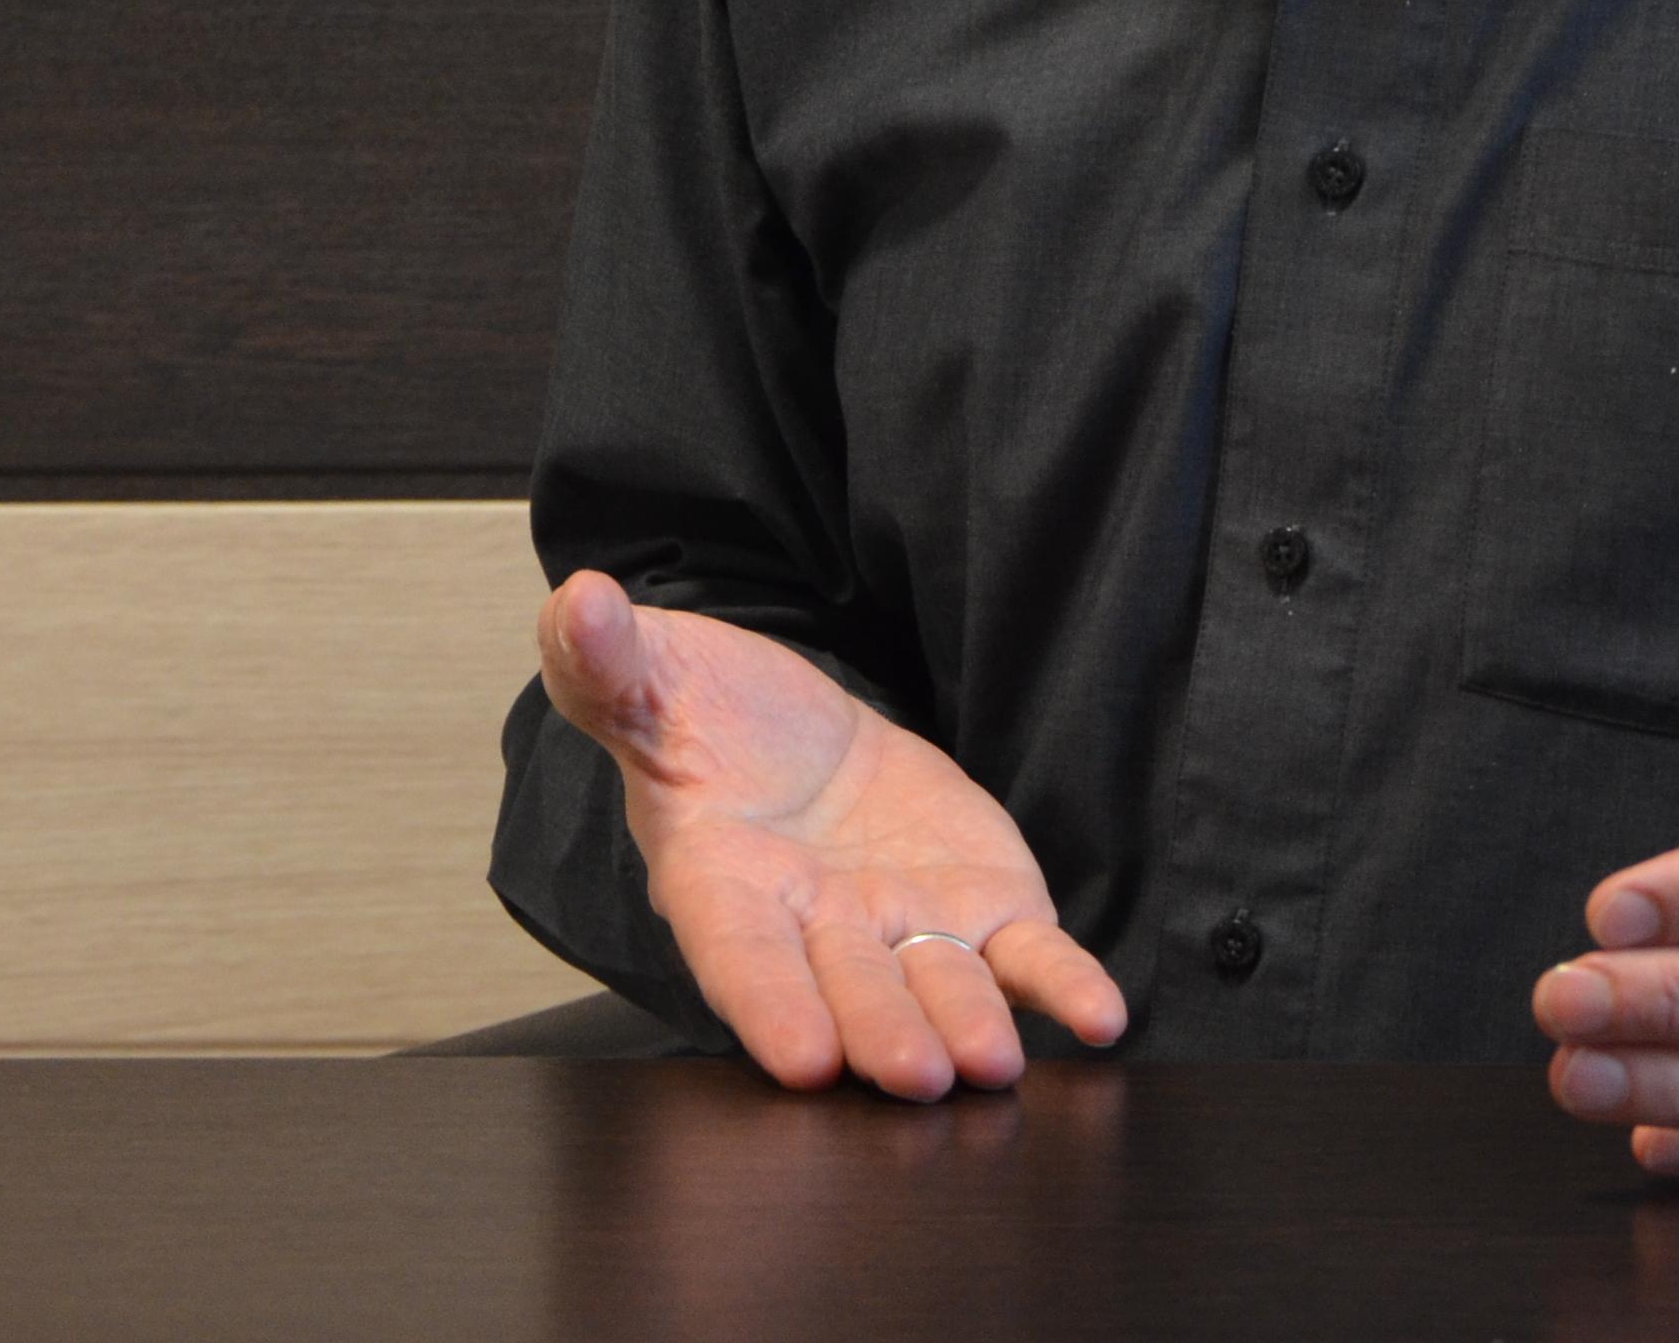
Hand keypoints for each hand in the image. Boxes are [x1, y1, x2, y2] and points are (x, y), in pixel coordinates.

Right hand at [536, 570, 1128, 1098]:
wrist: (789, 733)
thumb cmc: (703, 718)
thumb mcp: (650, 676)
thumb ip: (611, 662)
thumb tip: (579, 604)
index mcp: (722, 886)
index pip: (741, 957)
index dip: (769, 1006)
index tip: (799, 1056)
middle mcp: (816, 930)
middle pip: (850, 990)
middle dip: (882, 1032)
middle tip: (914, 1073)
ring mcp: (904, 927)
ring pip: (939, 985)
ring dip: (967, 1023)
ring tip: (992, 1060)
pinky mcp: (978, 907)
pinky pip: (1023, 956)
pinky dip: (1060, 984)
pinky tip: (1099, 1015)